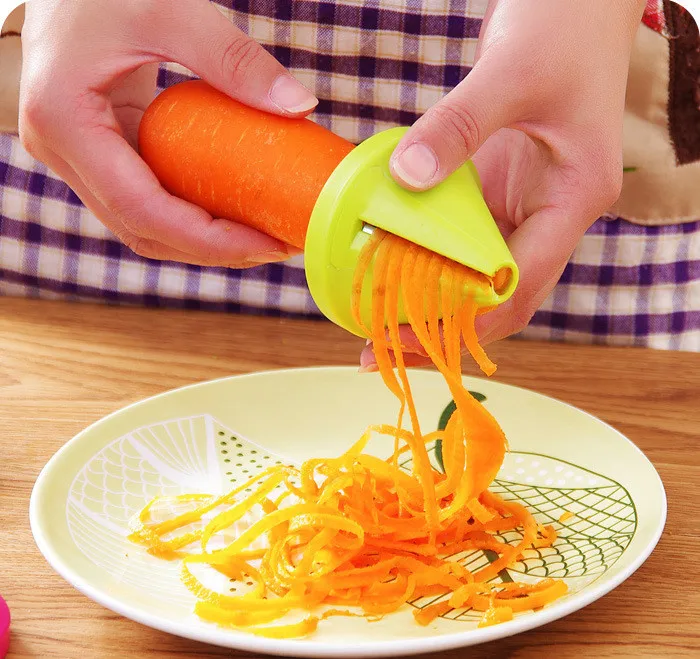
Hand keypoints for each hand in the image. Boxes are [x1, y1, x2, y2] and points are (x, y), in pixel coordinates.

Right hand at [19, 0, 317, 266]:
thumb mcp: (171, 8)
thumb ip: (234, 59)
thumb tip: (300, 106)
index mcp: (64, 121)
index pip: (139, 208)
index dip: (206, 240)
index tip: (263, 244)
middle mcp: (60, 151)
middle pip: (142, 229)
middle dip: (212, 249)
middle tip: (274, 245)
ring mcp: (76, 157)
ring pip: (142, 225)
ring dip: (202, 241)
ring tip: (261, 235)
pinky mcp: (98, 154)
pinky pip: (146, 200)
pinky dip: (189, 215)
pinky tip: (232, 210)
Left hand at [362, 0, 644, 368]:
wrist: (573, 2)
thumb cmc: (561, 28)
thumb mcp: (509, 73)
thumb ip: (458, 126)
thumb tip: (404, 178)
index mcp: (574, 197)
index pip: (522, 282)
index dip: (467, 321)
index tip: (408, 336)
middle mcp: (551, 214)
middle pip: (500, 296)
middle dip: (443, 330)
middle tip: (381, 351)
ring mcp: (524, 205)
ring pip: (478, 277)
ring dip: (432, 305)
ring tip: (375, 328)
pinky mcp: (498, 191)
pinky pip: (461, 241)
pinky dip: (427, 263)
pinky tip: (389, 275)